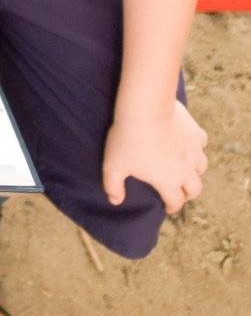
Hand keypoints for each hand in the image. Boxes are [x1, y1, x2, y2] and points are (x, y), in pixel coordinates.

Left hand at [102, 99, 208, 214]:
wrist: (145, 108)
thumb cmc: (127, 138)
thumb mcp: (113, 165)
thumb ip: (113, 186)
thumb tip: (115, 201)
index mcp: (168, 182)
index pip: (175, 202)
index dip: (171, 207)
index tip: (167, 207)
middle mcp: (186, 169)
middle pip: (195, 189)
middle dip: (188, 193)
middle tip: (180, 192)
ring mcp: (193, 150)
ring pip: (202, 167)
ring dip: (195, 172)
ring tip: (187, 170)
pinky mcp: (195, 132)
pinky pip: (201, 143)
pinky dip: (197, 146)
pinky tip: (190, 143)